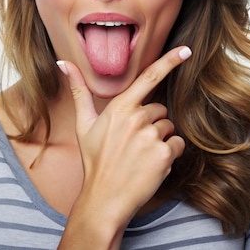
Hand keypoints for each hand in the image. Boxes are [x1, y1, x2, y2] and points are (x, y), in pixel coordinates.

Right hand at [57, 46, 190, 228]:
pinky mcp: (163, 155)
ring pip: (169, 128)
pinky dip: (170, 154)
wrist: (104, 198)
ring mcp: (151, 137)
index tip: (185, 50)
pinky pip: (178, 145)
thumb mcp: (83, 124)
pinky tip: (151, 164)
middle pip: (160, 110)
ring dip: (160, 140)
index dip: (169, 61)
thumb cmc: (94, 160)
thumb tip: (63, 63)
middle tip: (132, 143)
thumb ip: (79, 91)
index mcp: (119, 108)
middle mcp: (136, 119)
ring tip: (140, 155)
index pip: (149, 78)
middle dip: (151, 123)